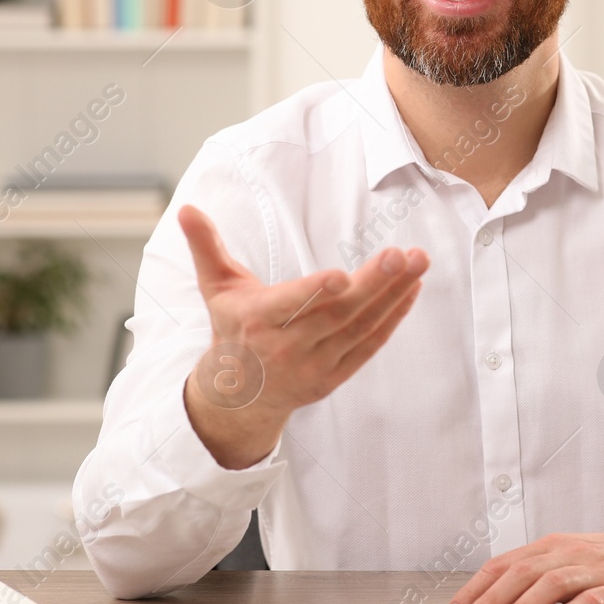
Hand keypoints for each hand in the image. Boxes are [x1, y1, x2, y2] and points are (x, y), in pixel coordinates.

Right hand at [178, 204, 428, 468]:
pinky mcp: (335, 377)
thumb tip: (186, 208)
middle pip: (336, 314)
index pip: (289, 306)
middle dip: (373, 283)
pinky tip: (412, 289)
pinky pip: (369, 345)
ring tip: (418, 262)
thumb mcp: (215, 287)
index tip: (342, 276)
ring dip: (393, 294)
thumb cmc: (231, 328)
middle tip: (402, 254)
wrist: (239, 395)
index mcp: (256, 321)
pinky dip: (393, 318)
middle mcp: (286, 347)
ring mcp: (313, 366)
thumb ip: (206, 246)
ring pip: (359, 327)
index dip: (315, 292)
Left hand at [443, 527, 603, 603]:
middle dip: (489, 602)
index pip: (503, 565)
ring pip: (550, 585)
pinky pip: (591, 601)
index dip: (475, 589)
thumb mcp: (572, 561)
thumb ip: (538, 576)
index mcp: (552, 547)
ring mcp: (595, 570)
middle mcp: (569, 554)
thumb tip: (496, 603)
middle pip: (520, 574)